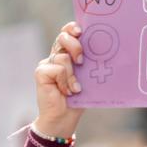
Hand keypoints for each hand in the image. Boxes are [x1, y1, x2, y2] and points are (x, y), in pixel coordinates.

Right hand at [33, 22, 86, 138]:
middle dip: (75, 45)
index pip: (67, 33)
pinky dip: (65, 82)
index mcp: (67, 54)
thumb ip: (89, 64)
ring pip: (63, 58)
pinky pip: (57, 69)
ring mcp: (47, 64)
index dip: (72, 28)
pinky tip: (67, 92)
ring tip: (75, 89)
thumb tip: (105, 50)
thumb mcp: (87, 78)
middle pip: (63, 38)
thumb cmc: (79, 98)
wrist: (64, 118)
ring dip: (72, 75)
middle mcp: (56, 56)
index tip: (80, 30)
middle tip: (81, 61)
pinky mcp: (41, 72)